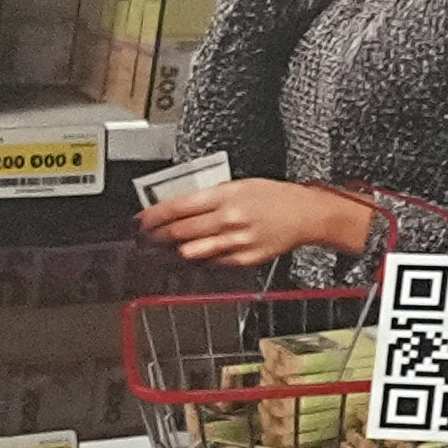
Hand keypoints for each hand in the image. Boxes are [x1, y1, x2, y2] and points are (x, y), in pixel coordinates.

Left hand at [145, 176, 379, 273]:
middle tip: (147, 237)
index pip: (177, 207)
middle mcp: (229, 219)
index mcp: (226, 196)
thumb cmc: (275, 197)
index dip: (153, 216)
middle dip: (157, 236)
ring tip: (168, 247)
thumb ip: (209, 196)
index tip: (140, 221)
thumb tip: (178, 207)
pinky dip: (202, 258)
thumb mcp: (240, 185)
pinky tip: (199, 252)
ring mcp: (237, 240)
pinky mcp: (245, 258)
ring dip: (176, 250)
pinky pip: (212, 262)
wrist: (307, 214)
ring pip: (191, 251)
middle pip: (179, 231)